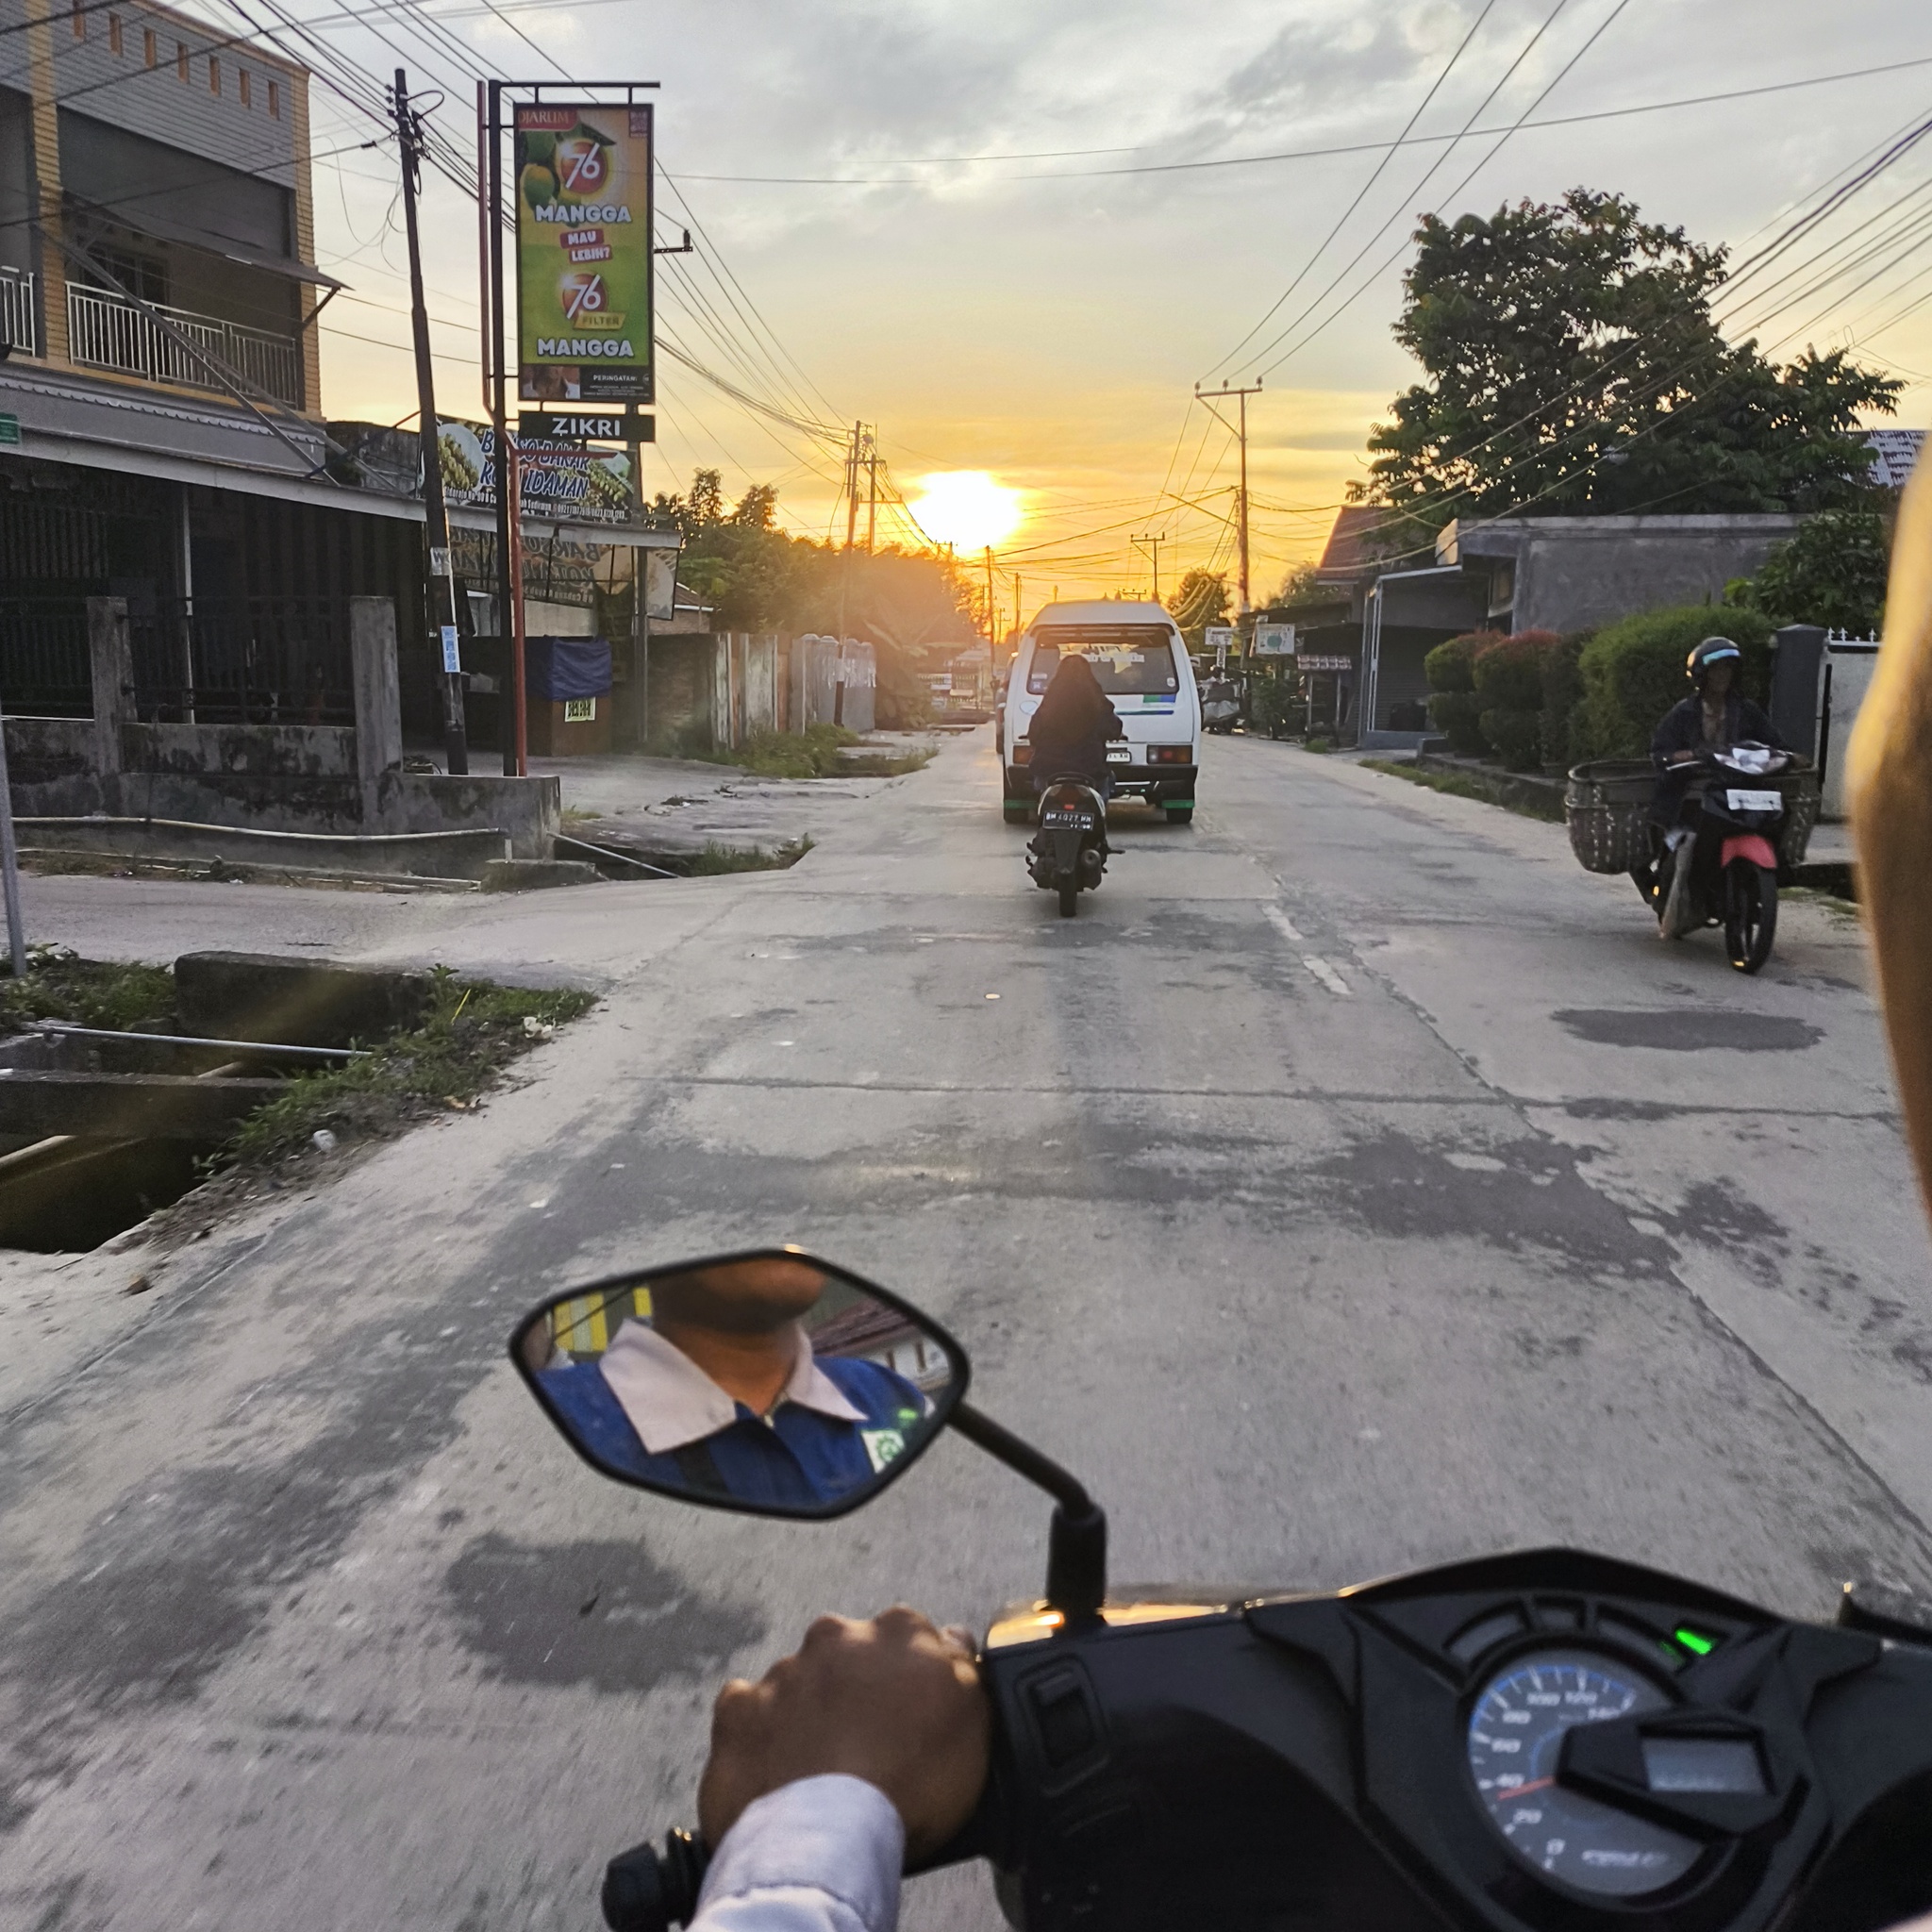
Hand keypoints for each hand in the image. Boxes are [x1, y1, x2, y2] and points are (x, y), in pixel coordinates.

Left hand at [698, 1606, 989, 1860]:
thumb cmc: (911, 1785)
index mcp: (898, 1631)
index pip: (911, 1638)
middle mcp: (836, 1636)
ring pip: (799, 1684)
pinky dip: (759, 1735)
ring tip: (822, 1773)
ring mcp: (782, 1672)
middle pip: (850, 1655)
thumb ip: (963, 1667)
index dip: (911, 1680)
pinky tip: (777, 1771)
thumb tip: (952, 1637)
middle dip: (855, 1689)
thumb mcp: (972, 1723)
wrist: (829, 1840)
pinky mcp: (738, 1711)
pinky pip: (746, 1713)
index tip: (910, 1717)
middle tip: (867, 1747)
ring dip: (808, 1714)